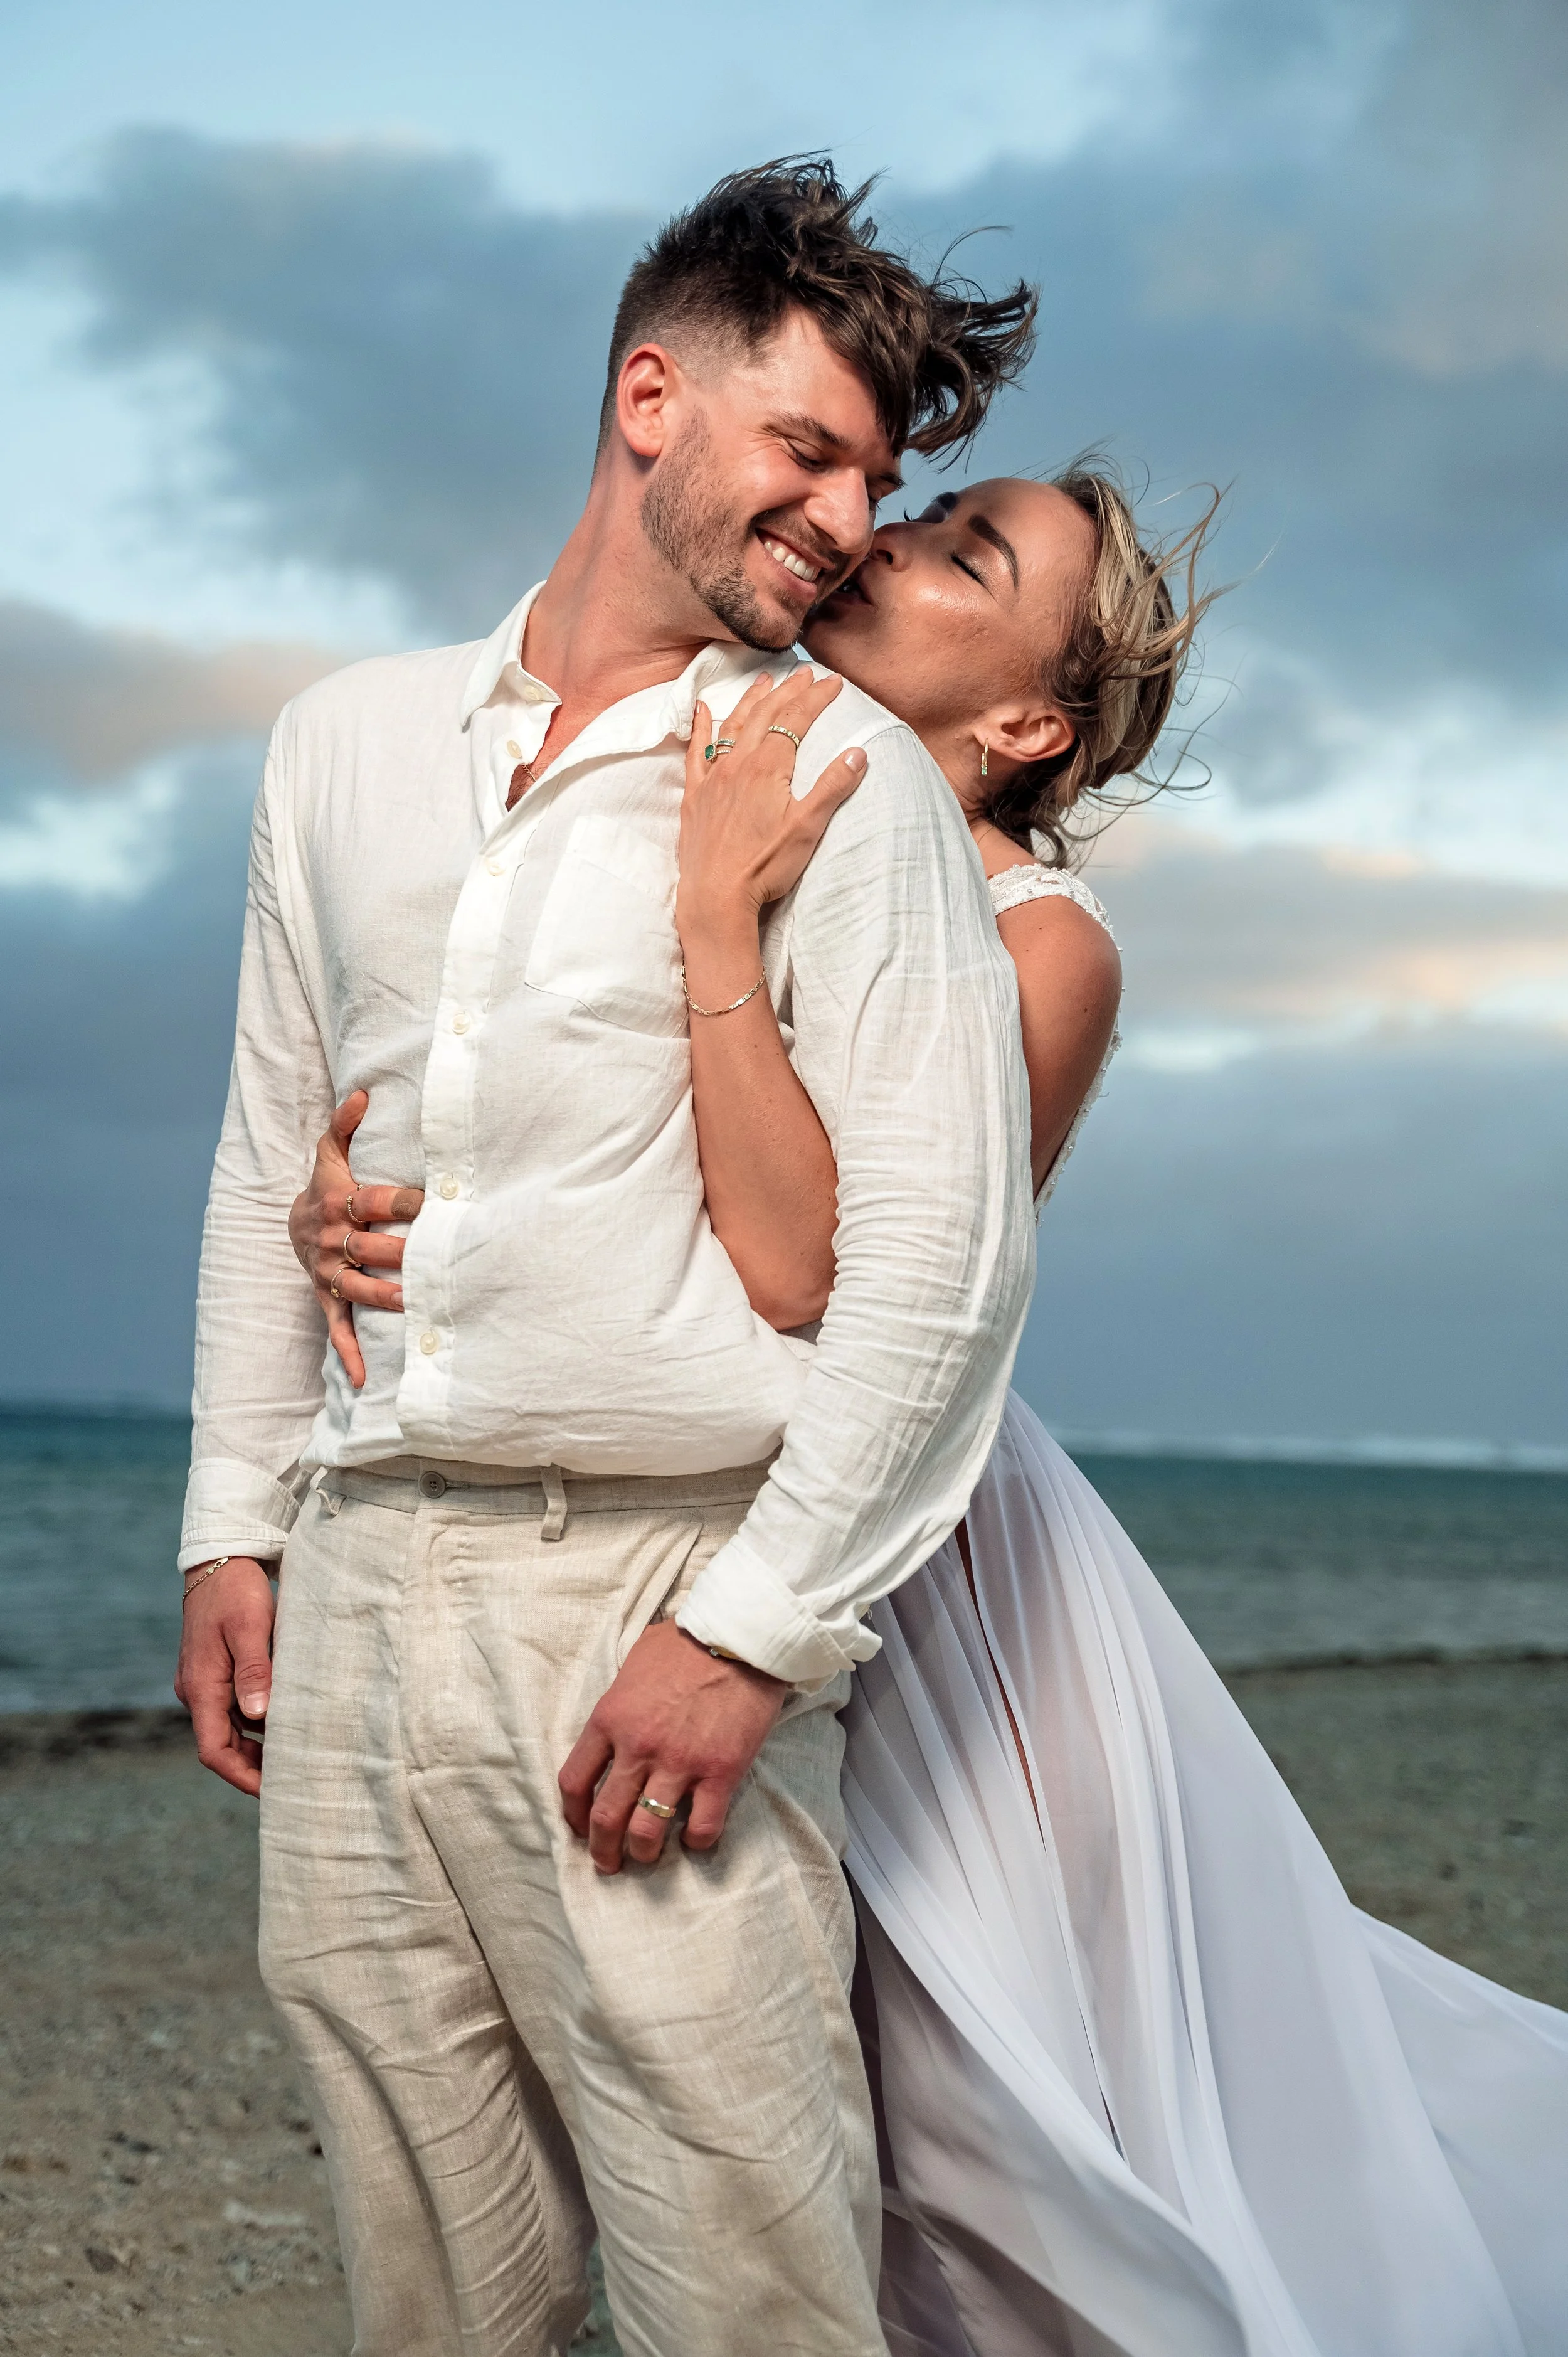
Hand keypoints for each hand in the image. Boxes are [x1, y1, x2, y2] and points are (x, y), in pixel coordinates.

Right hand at [174, 1557, 276, 1798]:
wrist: (220, 1559)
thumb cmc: (236, 1591)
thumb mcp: (249, 1628)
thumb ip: (254, 1671)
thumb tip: (259, 1716)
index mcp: (201, 1687)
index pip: (215, 1751)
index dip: (242, 1777)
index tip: (273, 1792)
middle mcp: (198, 1690)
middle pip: (223, 1746)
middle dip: (254, 1768)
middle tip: (295, 1781)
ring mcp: (205, 1682)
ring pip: (230, 1729)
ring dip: (257, 1747)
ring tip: (296, 1758)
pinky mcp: (216, 1671)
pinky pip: (234, 1709)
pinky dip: (257, 1723)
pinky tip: (286, 1723)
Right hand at [288, 1090, 423, 1387]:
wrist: (294, 1221)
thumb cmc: (326, 1182)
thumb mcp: (330, 1151)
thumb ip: (347, 1123)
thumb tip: (365, 1093)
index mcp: (337, 1201)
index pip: (374, 1200)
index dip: (404, 1201)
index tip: (434, 1201)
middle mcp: (332, 1240)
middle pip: (368, 1246)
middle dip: (399, 1251)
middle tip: (433, 1256)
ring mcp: (329, 1272)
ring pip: (357, 1288)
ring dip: (385, 1297)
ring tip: (414, 1304)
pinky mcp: (327, 1298)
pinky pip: (337, 1329)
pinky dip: (349, 1354)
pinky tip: (365, 1380)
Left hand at [558, 1620, 785, 1873]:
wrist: (741, 1635)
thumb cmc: (686, 1642)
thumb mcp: (634, 1663)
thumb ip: (618, 1701)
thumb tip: (613, 1727)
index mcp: (610, 1719)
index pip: (574, 1782)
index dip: (572, 1815)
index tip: (579, 1828)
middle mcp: (638, 1747)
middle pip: (606, 1818)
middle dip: (603, 1850)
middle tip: (608, 1863)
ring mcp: (680, 1762)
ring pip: (647, 1831)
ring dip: (643, 1853)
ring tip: (647, 1857)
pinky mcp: (720, 1772)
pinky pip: (701, 1826)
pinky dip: (695, 1841)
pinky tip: (693, 1837)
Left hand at [677, 669, 864, 944]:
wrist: (716, 897)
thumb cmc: (764, 867)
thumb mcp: (807, 828)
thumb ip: (833, 787)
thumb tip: (858, 752)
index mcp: (768, 768)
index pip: (795, 720)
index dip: (816, 698)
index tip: (832, 682)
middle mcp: (737, 765)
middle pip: (765, 715)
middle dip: (788, 691)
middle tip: (804, 673)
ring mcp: (713, 778)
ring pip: (732, 725)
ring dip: (750, 700)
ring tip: (763, 680)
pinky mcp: (695, 796)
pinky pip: (695, 751)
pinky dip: (700, 726)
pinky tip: (702, 708)